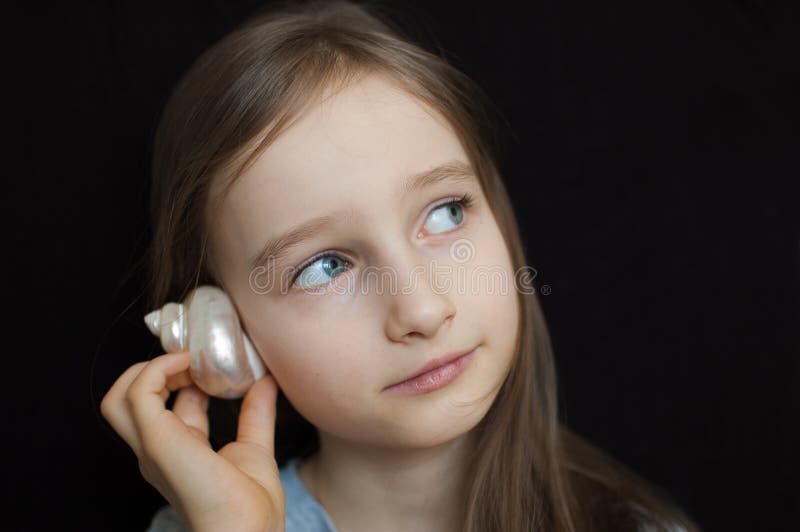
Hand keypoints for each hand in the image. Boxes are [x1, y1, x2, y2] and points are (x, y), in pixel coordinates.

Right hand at [100, 351, 285, 531]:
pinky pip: (137, 393)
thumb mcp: (254, 448)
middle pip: (130, 399)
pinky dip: (156, 369)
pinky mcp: (156, 439)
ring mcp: (153, 446)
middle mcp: (158, 449)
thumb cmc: (252, 507)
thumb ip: (256, 414)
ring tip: (188, 359)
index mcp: (177, 452)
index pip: (166, 405)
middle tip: (196, 356)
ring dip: (150, 368)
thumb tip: (267, 381)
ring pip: (119, 396)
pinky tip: (186, 363)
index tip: (210, 362)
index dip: (183, 377)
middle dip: (158, 369)